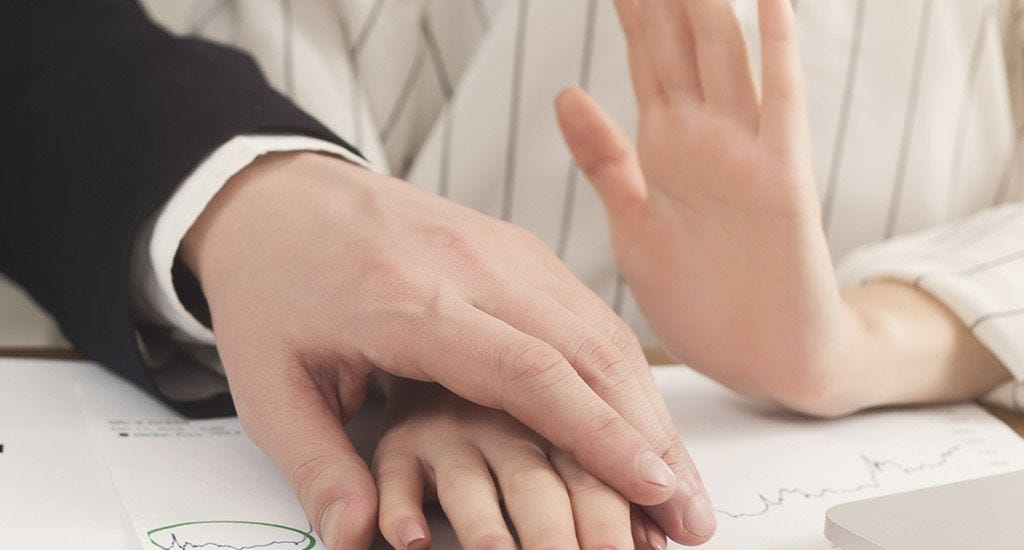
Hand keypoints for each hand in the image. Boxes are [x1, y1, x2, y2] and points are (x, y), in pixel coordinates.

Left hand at [181, 151, 713, 546]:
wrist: (279, 196)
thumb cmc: (273, 287)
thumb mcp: (267, 385)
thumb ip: (317, 464)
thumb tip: (355, 542)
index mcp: (414, 302)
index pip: (532, 372)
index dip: (600, 436)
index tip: (652, 489)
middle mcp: (476, 266)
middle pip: (589, 351)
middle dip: (648, 436)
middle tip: (688, 513)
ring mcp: (504, 249)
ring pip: (600, 328)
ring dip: (647, 406)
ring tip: (679, 480)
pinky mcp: (516, 249)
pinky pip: (584, 310)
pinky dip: (620, 370)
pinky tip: (638, 418)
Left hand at [557, 0, 853, 414]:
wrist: (763, 362)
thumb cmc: (701, 298)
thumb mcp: (634, 223)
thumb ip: (605, 158)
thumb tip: (566, 92)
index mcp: (667, 147)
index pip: (644, 53)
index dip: (629, 3)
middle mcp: (707, 138)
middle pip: (682, 38)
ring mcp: (747, 155)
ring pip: (727, 56)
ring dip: (710, 3)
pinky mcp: (784, 186)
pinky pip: (783, 110)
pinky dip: (778, 57)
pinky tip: (769, 4)